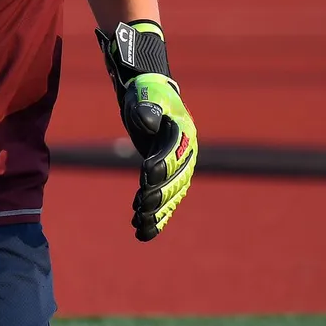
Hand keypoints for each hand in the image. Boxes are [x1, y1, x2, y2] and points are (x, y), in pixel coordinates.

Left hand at [96, 21, 197, 241]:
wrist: (148, 98)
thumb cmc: (144, 95)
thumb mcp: (143, 97)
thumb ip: (147, 108)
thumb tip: (148, 120)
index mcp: (184, 134)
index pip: (172, 154)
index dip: (160, 167)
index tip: (144, 178)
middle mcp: (186, 153)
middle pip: (174, 180)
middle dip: (158, 196)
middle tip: (141, 208)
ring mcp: (179, 167)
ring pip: (171, 196)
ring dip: (157, 213)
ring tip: (139, 225)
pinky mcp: (169, 176)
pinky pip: (167, 200)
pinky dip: (157, 217)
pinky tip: (142, 231)